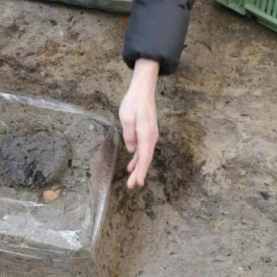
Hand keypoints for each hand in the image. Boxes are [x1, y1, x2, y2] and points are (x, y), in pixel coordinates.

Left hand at [119, 59, 160, 188]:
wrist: (143, 91)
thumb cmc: (134, 102)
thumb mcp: (126, 118)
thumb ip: (129, 135)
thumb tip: (131, 150)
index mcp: (146, 134)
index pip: (144, 157)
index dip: (141, 171)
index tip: (138, 182)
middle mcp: (151, 137)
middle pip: (146, 159)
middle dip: (139, 173)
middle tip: (132, 186)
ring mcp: (150, 136)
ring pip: (145, 155)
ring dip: (138, 167)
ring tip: (131, 180)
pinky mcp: (147, 133)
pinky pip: (143, 149)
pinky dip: (138, 158)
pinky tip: (132, 165)